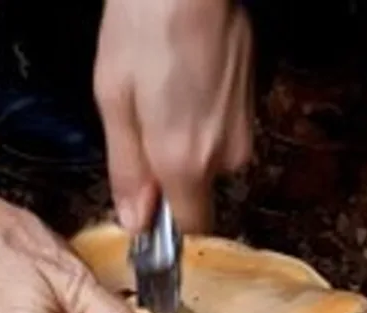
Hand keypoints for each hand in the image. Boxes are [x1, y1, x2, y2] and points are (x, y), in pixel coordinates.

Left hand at [93, 0, 253, 234]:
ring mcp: (244, 128)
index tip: (147, 213)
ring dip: (185, 140)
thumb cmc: (145, 29)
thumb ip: (127, 170)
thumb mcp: (114, 102)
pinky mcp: (252, 104)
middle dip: (168, 171)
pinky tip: (185, 80)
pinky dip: (202, 117)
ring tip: (163, 93)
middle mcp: (224, 154)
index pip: (190, 228)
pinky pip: (222, 130)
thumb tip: (135, 221)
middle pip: (196, 189)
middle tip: (143, 125)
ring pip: (209, 157)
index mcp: (184, 161)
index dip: (167, 226)